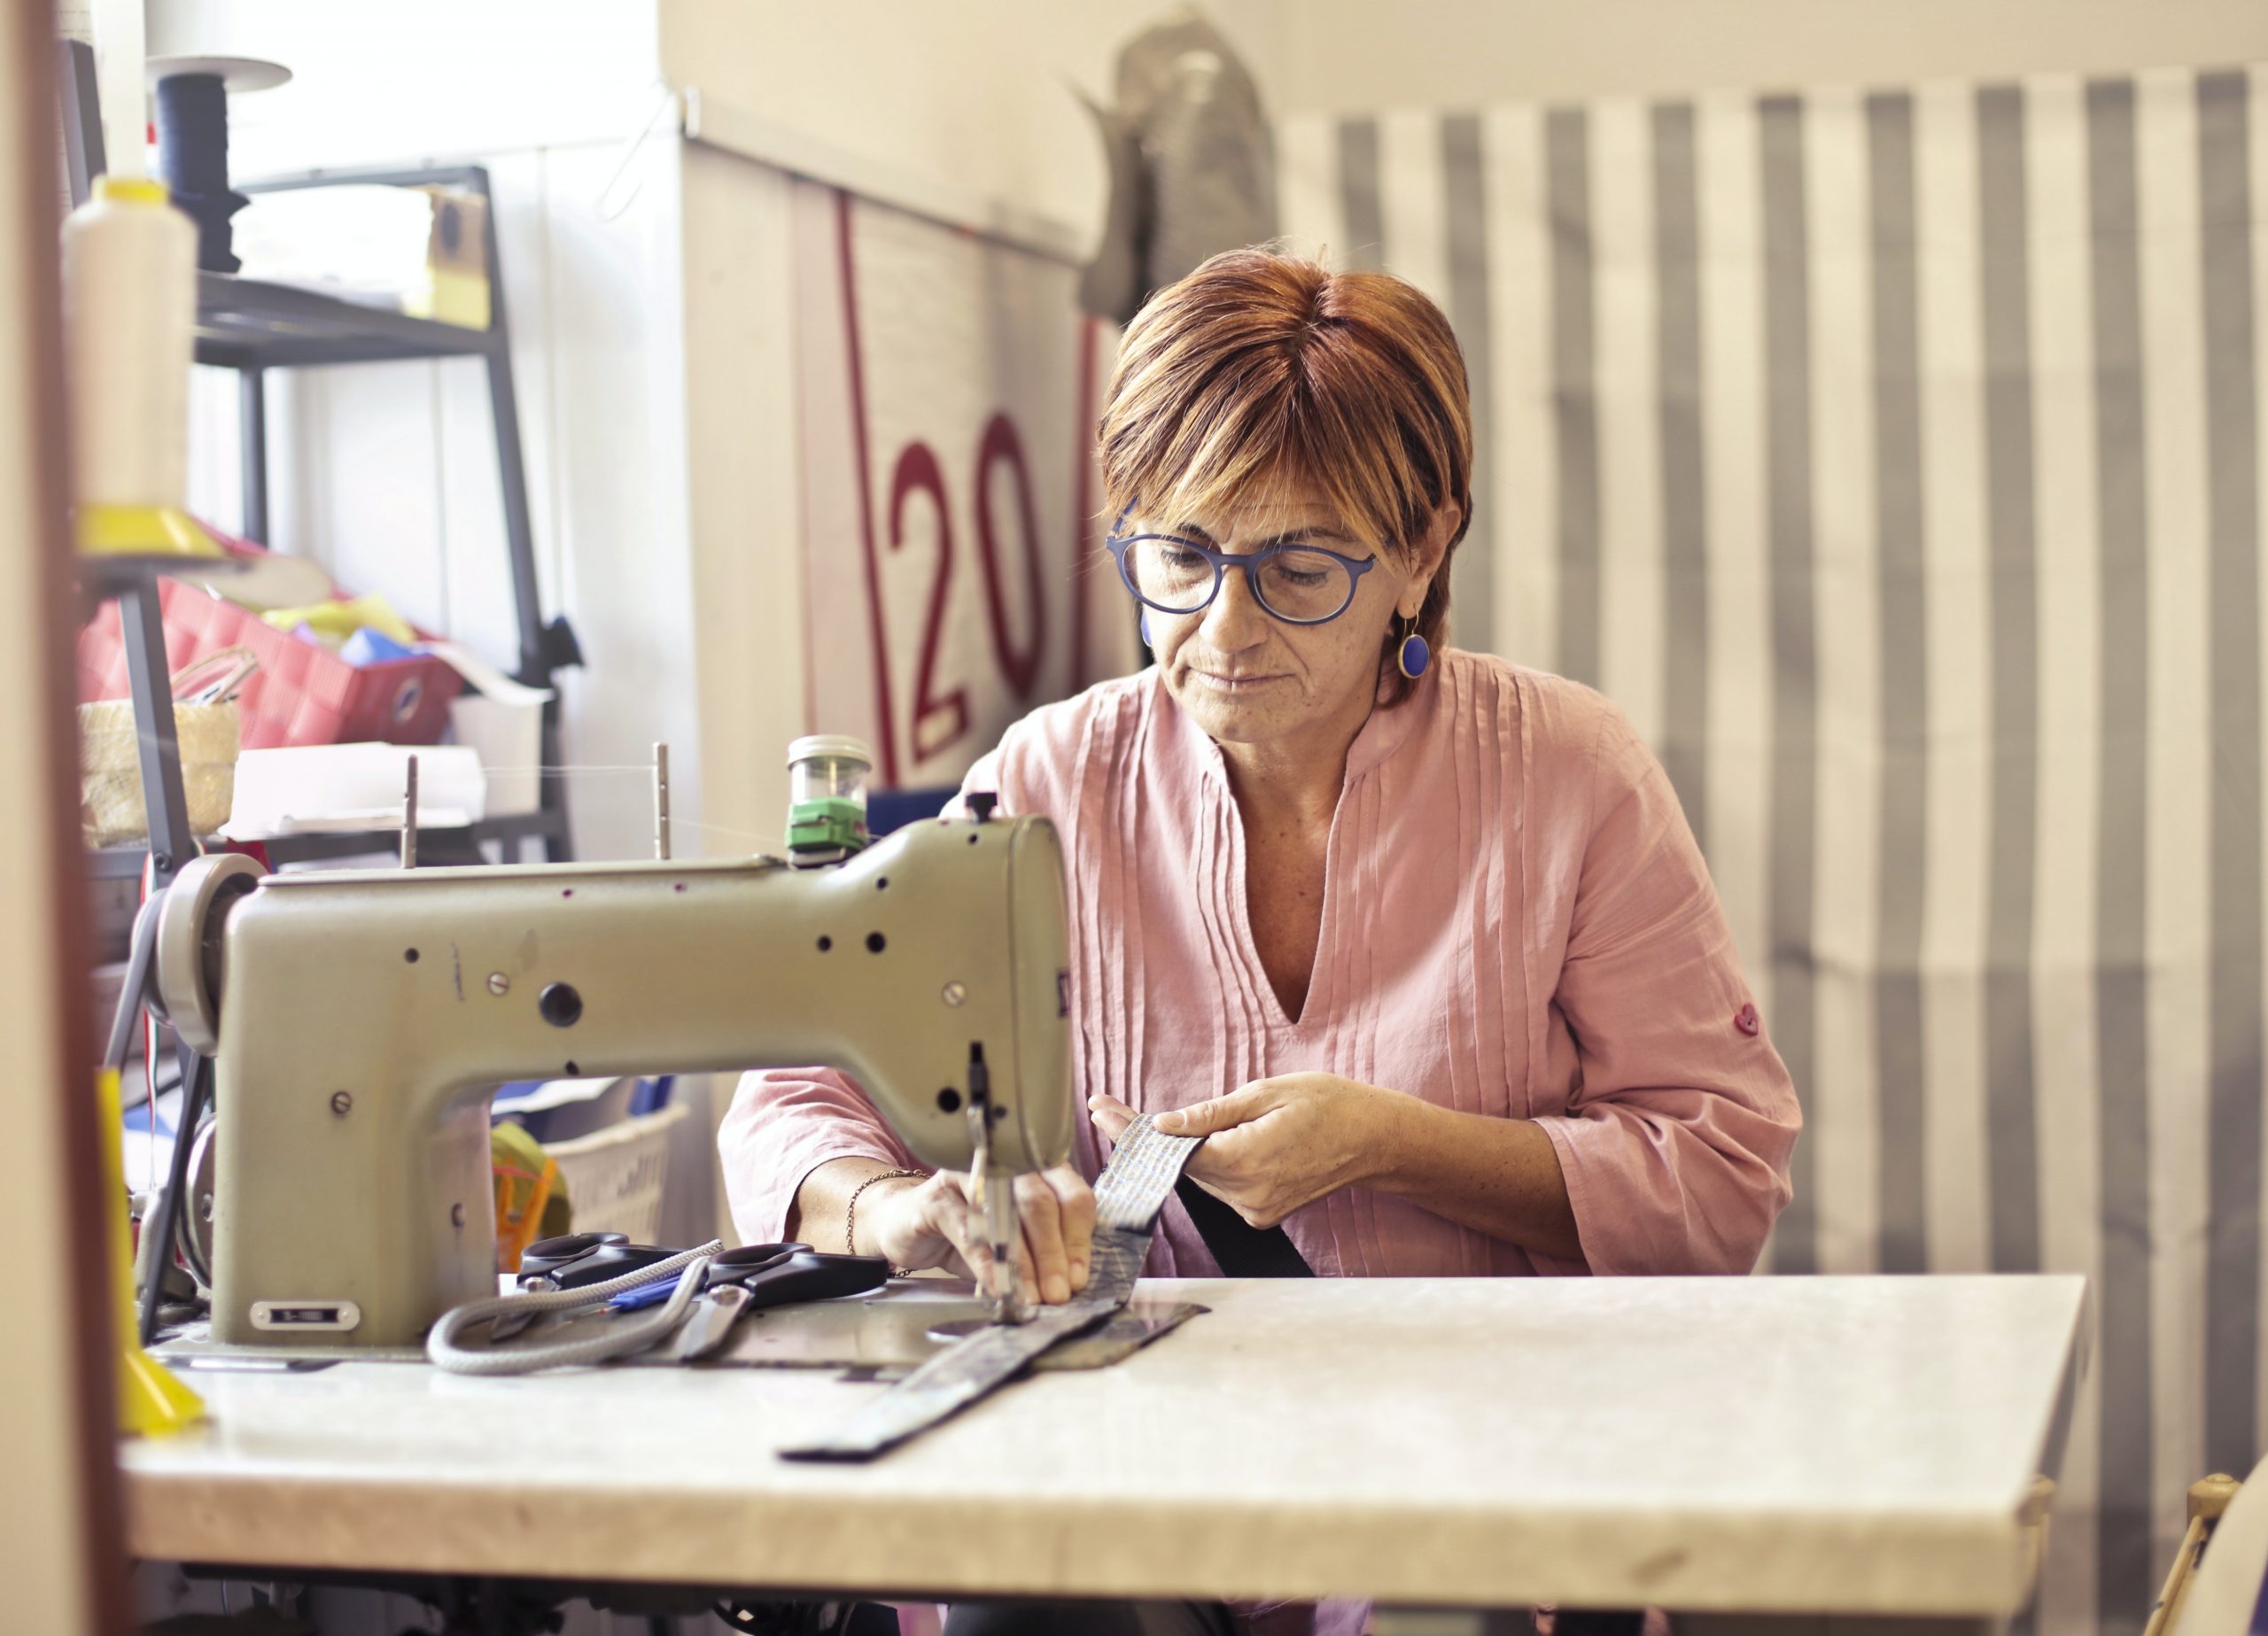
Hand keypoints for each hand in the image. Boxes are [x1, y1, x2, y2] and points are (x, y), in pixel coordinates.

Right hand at [861, 1165, 1095, 1304]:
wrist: (907, 1226)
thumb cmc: (970, 1234)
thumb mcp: (1015, 1245)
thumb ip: (1044, 1256)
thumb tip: (1071, 1284)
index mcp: (1037, 1170)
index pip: (1072, 1197)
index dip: (1078, 1240)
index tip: (1077, 1279)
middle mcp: (1007, 1165)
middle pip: (1042, 1203)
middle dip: (1053, 1254)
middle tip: (1057, 1294)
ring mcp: (970, 1175)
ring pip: (1008, 1212)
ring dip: (1024, 1261)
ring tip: (1032, 1296)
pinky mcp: (938, 1196)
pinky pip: (969, 1228)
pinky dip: (987, 1262)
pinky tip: (997, 1285)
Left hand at [1089, 1074, 1407, 1228]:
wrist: (1374, 1138)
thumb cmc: (1326, 1104)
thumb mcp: (1265, 1093)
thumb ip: (1209, 1115)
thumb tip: (1161, 1125)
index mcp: (1246, 1160)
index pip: (1172, 1150)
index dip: (1132, 1131)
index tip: (1101, 1111)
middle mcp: (1247, 1195)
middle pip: (1181, 1167)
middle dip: (1148, 1139)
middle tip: (1111, 1109)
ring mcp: (1255, 1210)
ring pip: (1199, 1177)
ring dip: (1180, 1152)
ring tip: (1167, 1122)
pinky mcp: (1261, 1214)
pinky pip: (1220, 1185)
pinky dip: (1208, 1164)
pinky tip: (1205, 1141)